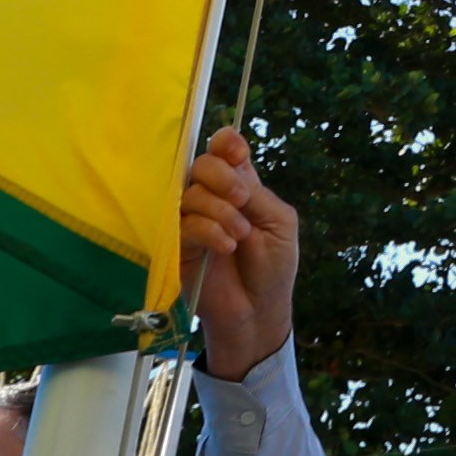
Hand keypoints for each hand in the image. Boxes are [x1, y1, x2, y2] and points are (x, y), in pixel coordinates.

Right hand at [182, 129, 306, 377]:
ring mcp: (192, 220)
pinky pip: (184, 223)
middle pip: (201, 164)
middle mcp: (213, 197)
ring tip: (239, 236)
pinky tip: (225, 246)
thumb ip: (256, 193)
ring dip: (219, 210)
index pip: (223, 150)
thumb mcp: (278, 223)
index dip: (226, 143)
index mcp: (240, 186)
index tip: (237, 153)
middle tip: (241, 201)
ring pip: (191, 192)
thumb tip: (233, 163)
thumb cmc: (273, 267)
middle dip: (222, 177)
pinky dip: (208, 230)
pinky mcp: (177, 245)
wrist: (257, 311)